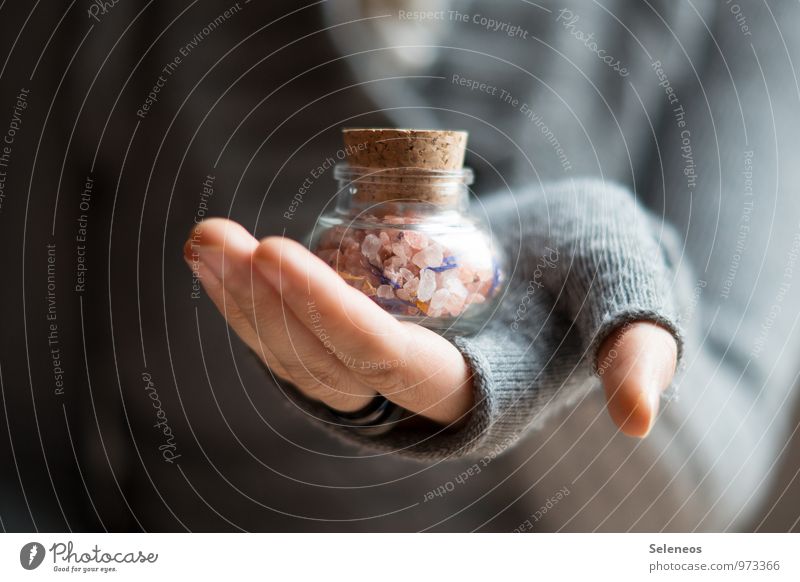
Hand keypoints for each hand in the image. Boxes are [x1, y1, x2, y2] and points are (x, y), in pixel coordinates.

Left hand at [184, 218, 677, 435]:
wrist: (563, 260)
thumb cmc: (597, 267)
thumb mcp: (632, 292)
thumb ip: (637, 349)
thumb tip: (640, 419)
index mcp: (478, 398)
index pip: (392, 365)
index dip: (332, 316)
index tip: (278, 254)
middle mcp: (420, 402)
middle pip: (327, 367)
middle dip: (270, 308)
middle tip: (224, 242)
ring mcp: (383, 376)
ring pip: (297, 357)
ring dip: (244, 302)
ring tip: (206, 242)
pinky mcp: (360, 345)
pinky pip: (294, 332)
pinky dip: (253, 296)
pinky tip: (218, 256)